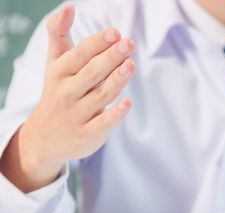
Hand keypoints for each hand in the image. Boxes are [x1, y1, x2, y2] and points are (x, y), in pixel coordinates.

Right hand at [0, 5, 135, 192]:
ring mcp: (78, 114)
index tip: (115, 33)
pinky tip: (127, 102)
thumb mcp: (55, 64)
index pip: (80, 55)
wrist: (45, 138)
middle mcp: (66, 92)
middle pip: (92, 72)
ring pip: (101, 95)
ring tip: (131, 64)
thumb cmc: (59, 91)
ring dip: (117, 79)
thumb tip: (68, 7)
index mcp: (59, 72)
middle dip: (110, 57)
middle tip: (128, 44)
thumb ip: (60, 34)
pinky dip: (116, 113)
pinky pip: (104, 123)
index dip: (98, 43)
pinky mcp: (89, 133)